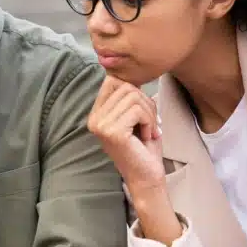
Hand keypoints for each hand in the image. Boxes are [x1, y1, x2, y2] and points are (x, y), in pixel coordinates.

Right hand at [86, 76, 164, 195]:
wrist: (147, 176)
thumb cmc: (144, 147)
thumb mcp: (136, 115)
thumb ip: (130, 95)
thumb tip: (133, 70)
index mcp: (97, 113)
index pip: (113, 80)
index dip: (135, 88)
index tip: (145, 110)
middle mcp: (94, 118)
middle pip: (125, 85)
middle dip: (146, 101)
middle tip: (151, 122)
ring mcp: (101, 125)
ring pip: (133, 96)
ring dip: (150, 112)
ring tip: (149, 130)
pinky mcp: (112, 132)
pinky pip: (138, 110)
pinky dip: (149, 121)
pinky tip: (147, 136)